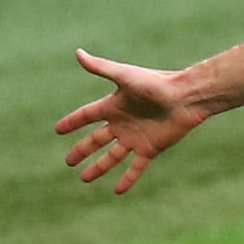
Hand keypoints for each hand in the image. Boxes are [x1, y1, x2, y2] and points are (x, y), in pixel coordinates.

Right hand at [54, 49, 210, 194]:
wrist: (185, 97)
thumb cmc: (156, 83)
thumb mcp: (124, 76)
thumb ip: (100, 67)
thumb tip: (78, 53)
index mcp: (114, 105)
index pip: (87, 115)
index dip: (73, 122)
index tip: (58, 130)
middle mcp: (123, 123)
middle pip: (97, 140)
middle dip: (82, 150)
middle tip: (68, 162)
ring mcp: (136, 137)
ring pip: (112, 156)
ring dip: (99, 167)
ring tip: (84, 178)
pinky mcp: (150, 149)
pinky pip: (136, 168)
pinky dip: (127, 179)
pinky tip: (117, 191)